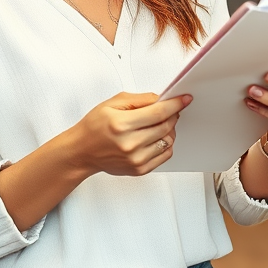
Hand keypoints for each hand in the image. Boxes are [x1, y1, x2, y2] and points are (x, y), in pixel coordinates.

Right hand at [71, 92, 190, 176]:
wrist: (82, 152)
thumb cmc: (94, 126)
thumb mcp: (112, 104)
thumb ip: (139, 100)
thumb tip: (161, 99)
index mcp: (121, 124)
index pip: (158, 113)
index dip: (175, 104)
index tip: (185, 99)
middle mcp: (129, 144)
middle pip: (166, 126)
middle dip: (173, 114)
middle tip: (171, 109)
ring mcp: (135, 159)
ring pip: (168, 141)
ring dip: (170, 129)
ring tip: (160, 123)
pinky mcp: (139, 169)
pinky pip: (165, 155)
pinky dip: (166, 143)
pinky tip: (157, 137)